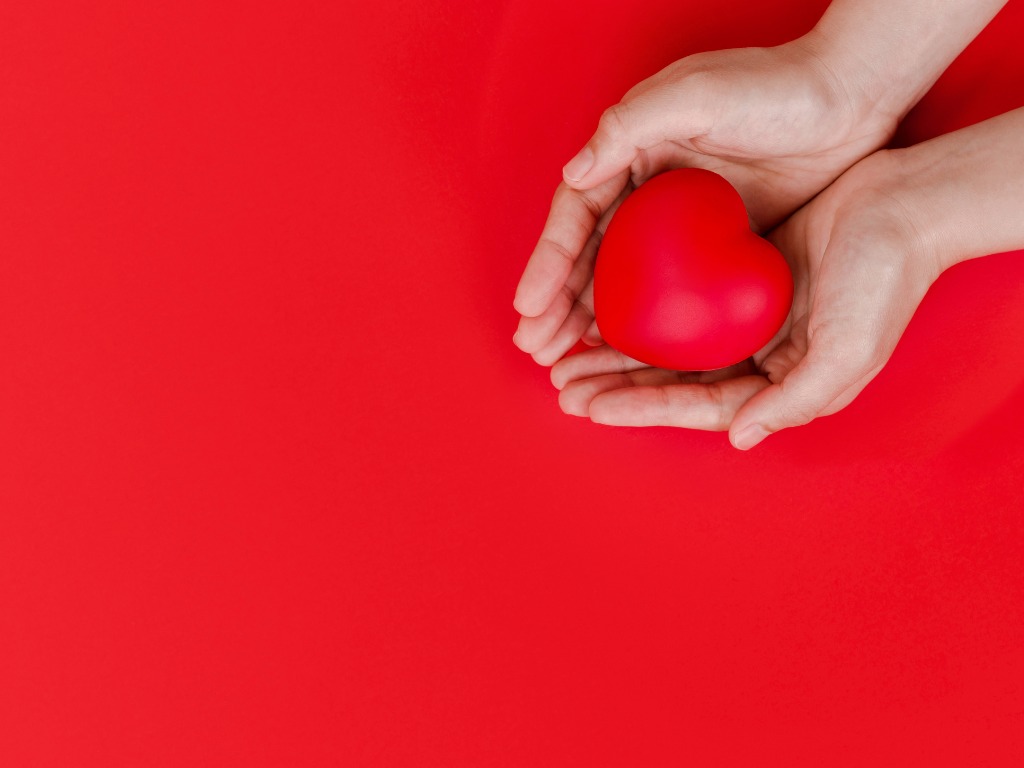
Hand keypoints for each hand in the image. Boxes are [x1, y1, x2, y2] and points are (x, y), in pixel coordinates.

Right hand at [512, 37, 895, 366]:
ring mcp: (681, 222)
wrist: (850, 98)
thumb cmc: (773, 87)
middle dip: (558, 304)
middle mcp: (646, 190)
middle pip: (590, 255)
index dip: (548, 262)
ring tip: (566, 362)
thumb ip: (629, 126)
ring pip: (624, 280)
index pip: (575, 215)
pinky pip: (670, 291)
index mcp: (629, 152)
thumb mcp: (696, 95)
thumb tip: (572, 173)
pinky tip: (628, 352)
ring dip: (591, 320)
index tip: (528, 308)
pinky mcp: (717, 243)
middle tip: (537, 350)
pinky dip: (645, 320)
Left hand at [550, 149, 941, 449]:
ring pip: (671, 344)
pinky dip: (645, 308)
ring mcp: (749, 319)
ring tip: (567, 358)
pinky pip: (682, 299)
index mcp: (782, 384)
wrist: (908, 203)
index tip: (589, 406)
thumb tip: (740, 438)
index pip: (701, 406)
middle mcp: (761, 358)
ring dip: (620, 353)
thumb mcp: (848, 349)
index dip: (644, 409)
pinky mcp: (741, 278)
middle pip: (676, 381)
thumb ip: (794, 399)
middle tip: (562, 386)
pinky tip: (605, 308)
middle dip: (619, 387)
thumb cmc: (885, 278)